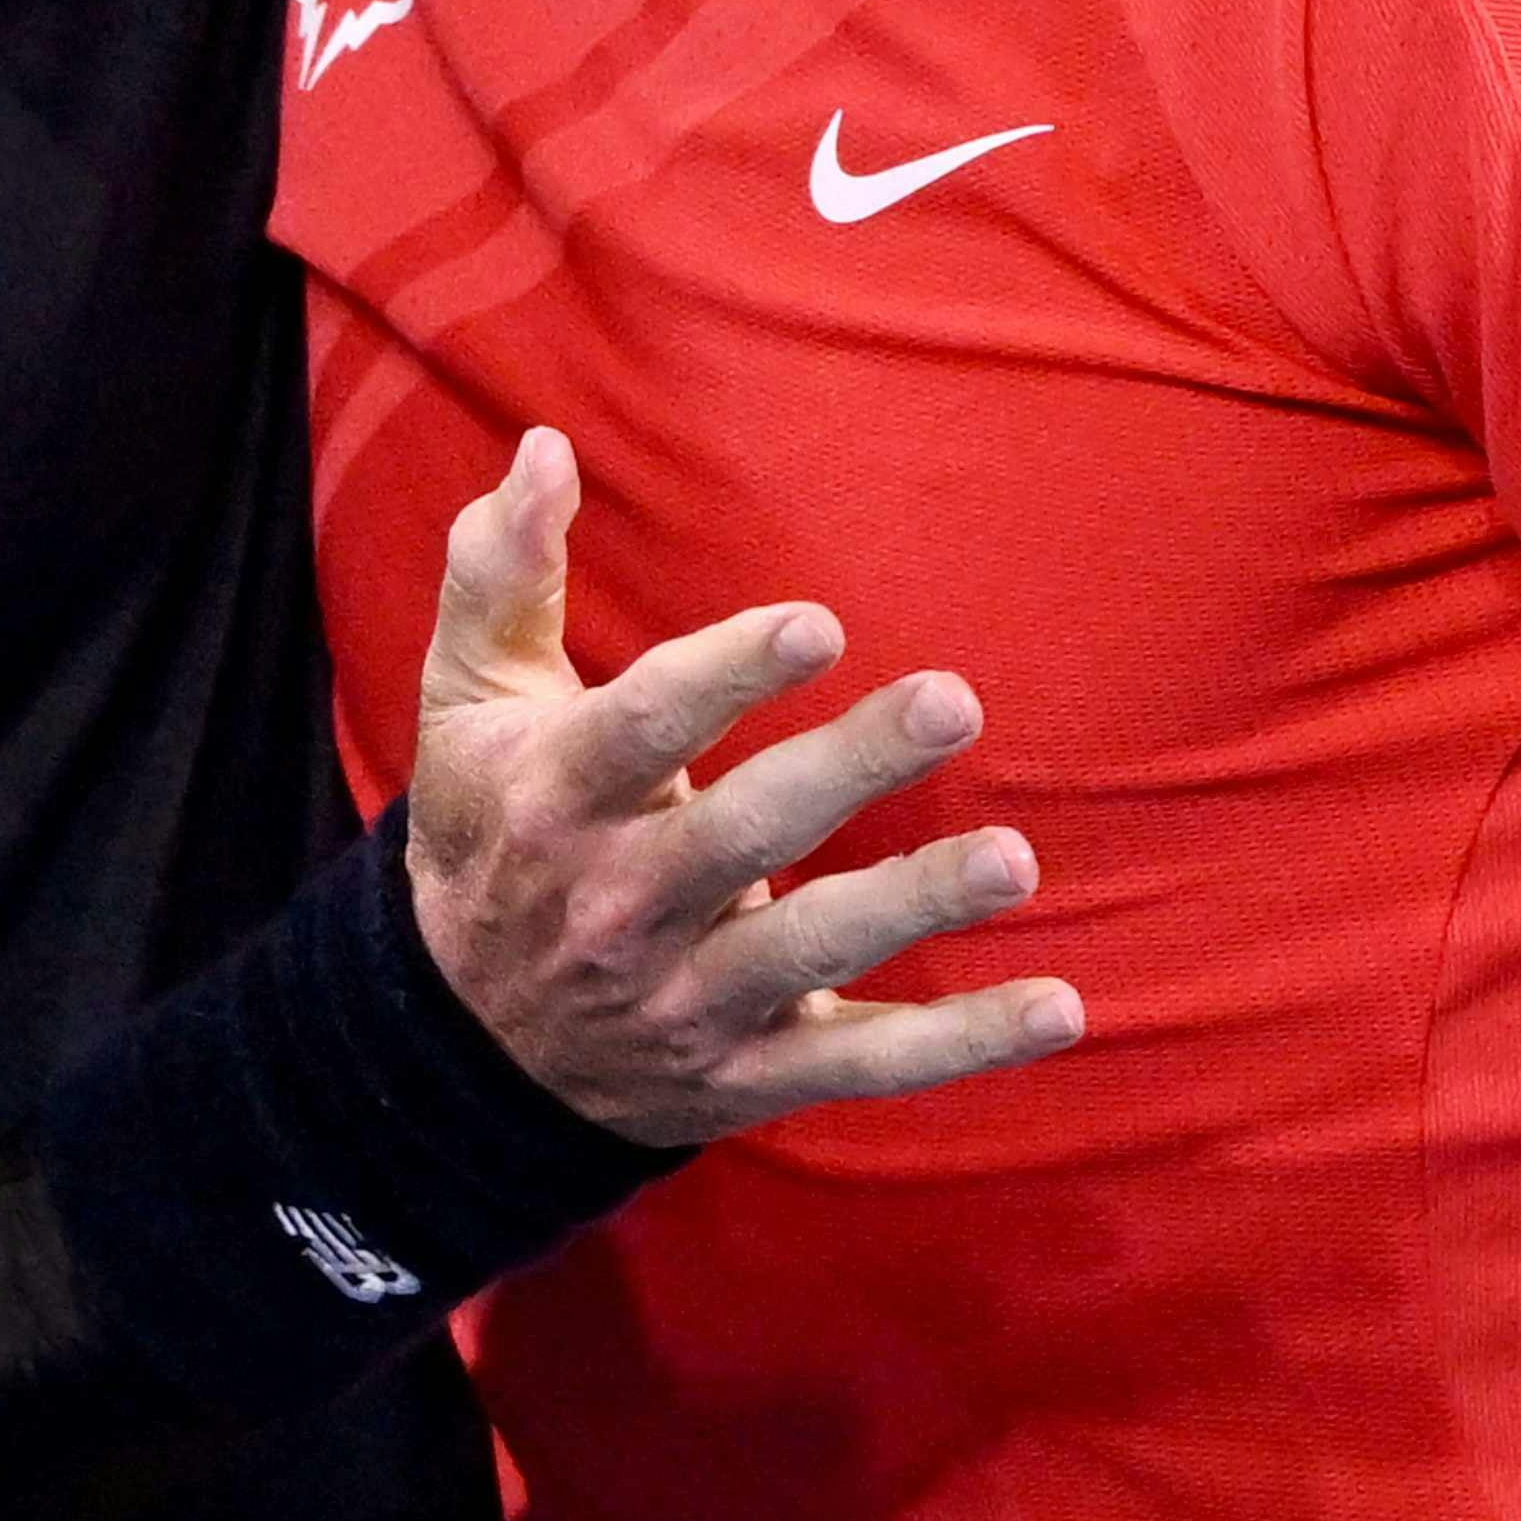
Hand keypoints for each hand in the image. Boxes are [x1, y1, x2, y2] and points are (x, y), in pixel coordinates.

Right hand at [404, 425, 1080, 1145]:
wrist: (460, 1044)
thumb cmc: (491, 826)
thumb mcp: (467, 700)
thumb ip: (502, 572)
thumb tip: (543, 448)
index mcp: (554, 795)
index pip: (644, 729)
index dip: (728, 675)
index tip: (820, 623)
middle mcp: (618, 905)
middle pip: (741, 832)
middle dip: (850, 769)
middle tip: (955, 698)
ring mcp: (686, 1000)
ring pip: (810, 949)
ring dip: (918, 903)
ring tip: (1016, 858)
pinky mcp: (748, 1072)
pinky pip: (865, 1063)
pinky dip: (963, 1047)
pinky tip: (1060, 1005)